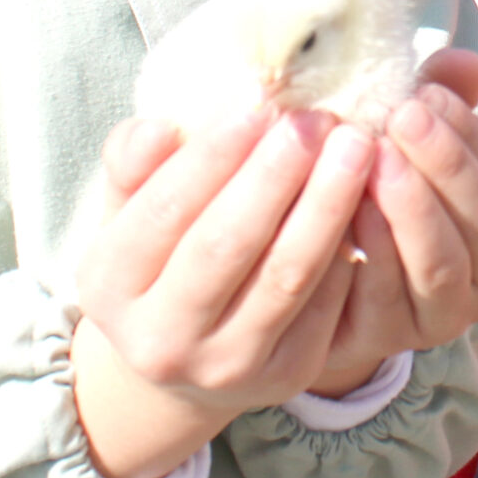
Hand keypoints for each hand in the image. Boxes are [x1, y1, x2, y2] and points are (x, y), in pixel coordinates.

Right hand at [72, 108, 374, 477]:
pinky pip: (327, 302)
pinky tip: (367, 197)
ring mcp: (226, 366)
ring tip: (354, 146)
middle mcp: (160, 340)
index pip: (164, 211)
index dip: (213, 156)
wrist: (187, 350)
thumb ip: (135, 163)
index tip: (259, 103)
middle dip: (277, 176)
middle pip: (226, 246)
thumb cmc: (162, 250)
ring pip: (287, 276)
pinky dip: (349, 245)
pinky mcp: (286, 374)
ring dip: (327, 204)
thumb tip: (161, 127)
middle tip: (317, 119)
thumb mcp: (129, 208)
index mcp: (109, 286)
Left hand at [311, 50, 477, 396]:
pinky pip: (385, 296)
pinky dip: (368, 248)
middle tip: (401, 116)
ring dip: (409, 207)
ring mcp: (443, 316)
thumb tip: (463, 62)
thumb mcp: (408, 139)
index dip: (471, 135)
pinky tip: (342, 205)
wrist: (322, 269)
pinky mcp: (390, 338)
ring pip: (440, 262)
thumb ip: (440, 99)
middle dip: (446, 164)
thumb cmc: (376, 185)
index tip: (425, 94)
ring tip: (373, 157)